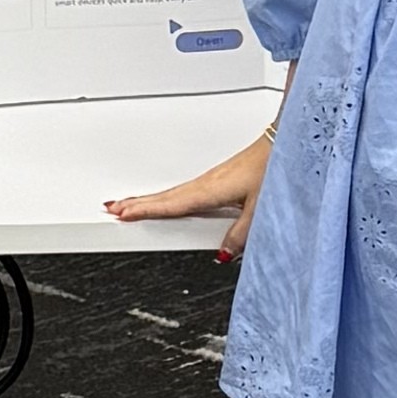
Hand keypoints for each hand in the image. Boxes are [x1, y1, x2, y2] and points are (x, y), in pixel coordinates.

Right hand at [108, 129, 272, 261]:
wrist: (284, 143)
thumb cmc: (273, 169)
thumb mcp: (259, 210)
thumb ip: (239, 235)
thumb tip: (222, 254)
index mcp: (209, 192)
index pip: (170, 205)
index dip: (144, 211)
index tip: (122, 216)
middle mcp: (206, 184)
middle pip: (164, 197)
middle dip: (136, 203)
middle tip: (111, 209)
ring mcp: (210, 179)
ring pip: (171, 193)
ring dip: (148, 198)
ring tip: (128, 204)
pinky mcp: (217, 178)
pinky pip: (184, 189)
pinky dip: (167, 195)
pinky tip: (167, 200)